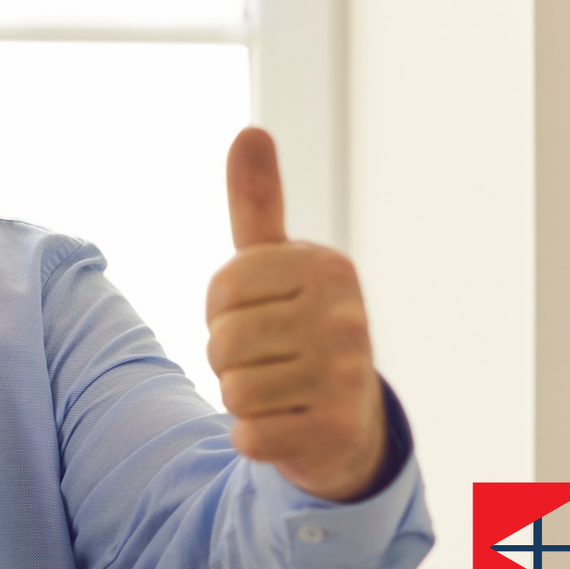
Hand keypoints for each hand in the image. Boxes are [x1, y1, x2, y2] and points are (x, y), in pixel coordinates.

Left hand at [207, 128, 386, 501]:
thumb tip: (249, 131)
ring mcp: (347, 376)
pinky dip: (255, 438)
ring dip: (243, 398)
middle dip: (229, 358)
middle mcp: (348, 317)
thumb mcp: (277, 264)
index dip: (221, 311)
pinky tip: (288, 426)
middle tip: (270, 360)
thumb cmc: (299, 329)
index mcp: (328, 268)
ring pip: (233, 389)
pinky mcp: (336, 432)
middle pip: (223, 342)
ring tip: (280, 390)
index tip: (257, 315)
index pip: (222, 289)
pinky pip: (249, 436)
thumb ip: (258, 203)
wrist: (348, 422)